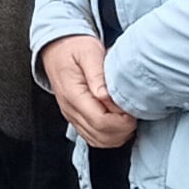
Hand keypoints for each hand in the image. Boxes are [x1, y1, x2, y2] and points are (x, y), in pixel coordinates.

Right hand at [38, 32, 137, 149]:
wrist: (56, 47)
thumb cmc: (74, 47)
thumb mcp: (89, 52)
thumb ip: (97, 74)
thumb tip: (106, 96)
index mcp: (73, 94)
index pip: (101, 122)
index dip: (122, 121)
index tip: (132, 109)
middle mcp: (70, 109)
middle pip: (101, 135)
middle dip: (123, 129)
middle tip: (133, 113)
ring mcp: (71, 115)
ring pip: (97, 140)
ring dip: (117, 134)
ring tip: (126, 117)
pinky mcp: (74, 117)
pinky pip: (92, 137)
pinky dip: (108, 136)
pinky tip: (117, 122)